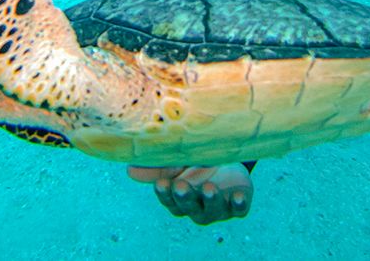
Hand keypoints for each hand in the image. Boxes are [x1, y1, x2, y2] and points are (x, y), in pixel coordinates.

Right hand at [127, 164, 253, 224]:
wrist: (226, 159)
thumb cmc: (195, 161)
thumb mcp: (177, 159)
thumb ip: (158, 164)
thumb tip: (130, 169)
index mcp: (178, 198)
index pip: (169, 199)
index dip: (165, 193)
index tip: (161, 182)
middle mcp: (197, 207)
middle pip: (189, 207)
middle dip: (185, 197)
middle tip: (182, 186)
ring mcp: (218, 208)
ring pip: (213, 209)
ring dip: (211, 201)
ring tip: (210, 188)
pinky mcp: (238, 204)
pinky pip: (239, 209)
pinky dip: (239, 204)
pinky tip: (238, 196)